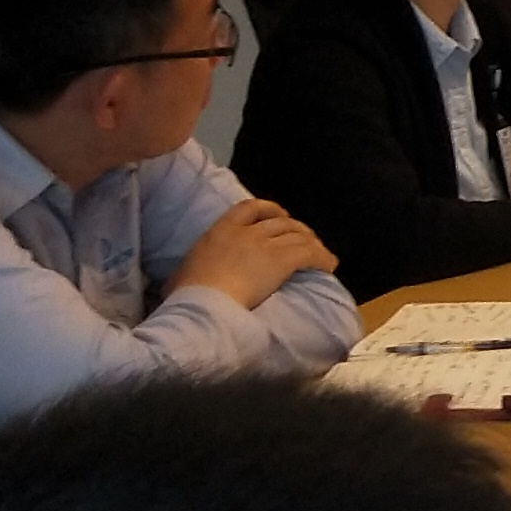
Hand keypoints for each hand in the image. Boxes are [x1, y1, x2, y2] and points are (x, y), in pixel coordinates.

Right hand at [177, 196, 333, 306]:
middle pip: (280, 222)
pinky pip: (309, 254)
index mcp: (220, 230)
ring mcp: (264, 245)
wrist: (203, 303)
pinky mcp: (280, 261)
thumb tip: (182, 281)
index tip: (279, 216)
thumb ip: (192, 269)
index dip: (269, 209)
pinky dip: (322, 258)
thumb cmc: (186, 294)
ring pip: (297, 235)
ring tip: (320, 254)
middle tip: (305, 239)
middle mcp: (245, 232)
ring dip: (312, 243)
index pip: (249, 207)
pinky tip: (329, 266)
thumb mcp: (181, 273)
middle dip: (296, 228)